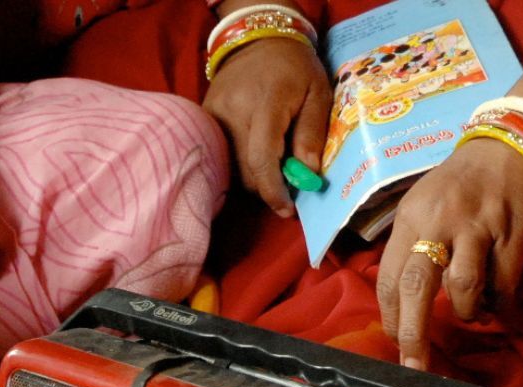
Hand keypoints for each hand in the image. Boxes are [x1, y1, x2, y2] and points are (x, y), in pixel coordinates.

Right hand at [202, 37, 331, 215]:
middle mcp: (233, 111)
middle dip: (267, 186)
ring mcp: (213, 115)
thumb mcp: (318, 93)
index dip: (273, 191)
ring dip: (252, 176)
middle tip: (288, 181)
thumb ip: (312, 133)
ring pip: (230, 168)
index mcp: (266, 102)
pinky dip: (238, 164)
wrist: (259, 40)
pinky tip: (252, 153)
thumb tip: (308, 174)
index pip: (262, 159)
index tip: (286, 210)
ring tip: (272, 163)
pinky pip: (220, 155)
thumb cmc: (295, 68)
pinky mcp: (203, 118)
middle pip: (245, 172)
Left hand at [376, 139, 522, 369]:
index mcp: (411, 219)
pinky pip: (503, 285)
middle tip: (414, 365)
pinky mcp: (514, 236)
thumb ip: (409, 246)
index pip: (389, 277)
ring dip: (465, 313)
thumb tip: (399, 297)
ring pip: (463, 288)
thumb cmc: (459, 184)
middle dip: (412, 333)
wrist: (512, 146)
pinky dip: (498, 303)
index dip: (390, 316)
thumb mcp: (421, 205)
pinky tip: (495, 301)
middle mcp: (440, 224)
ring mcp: (478, 229)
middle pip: (417, 286)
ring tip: (470, 314)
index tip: (394, 342)